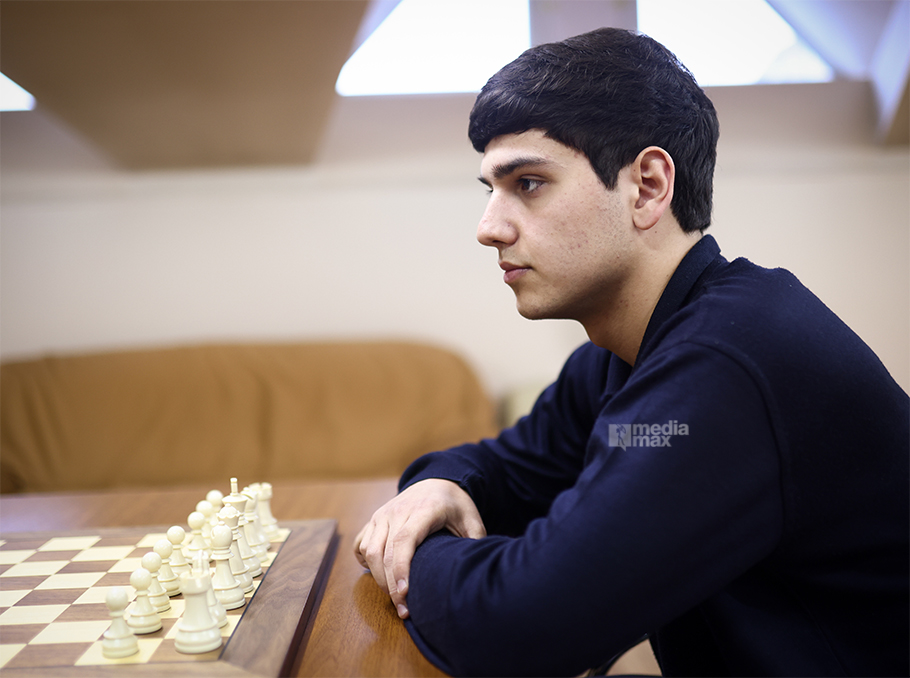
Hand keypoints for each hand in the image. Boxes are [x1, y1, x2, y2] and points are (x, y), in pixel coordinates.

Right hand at [354, 478, 485, 618]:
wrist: (437, 480)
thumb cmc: (455, 504)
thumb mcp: (472, 520)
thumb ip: (475, 542)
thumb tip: (477, 569)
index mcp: (424, 510)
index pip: (404, 541)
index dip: (401, 569)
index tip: (405, 594)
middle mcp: (398, 511)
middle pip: (384, 552)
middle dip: (390, 585)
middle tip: (404, 608)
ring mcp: (383, 514)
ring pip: (370, 551)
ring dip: (378, 578)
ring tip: (394, 596)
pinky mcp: (374, 519)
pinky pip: (361, 544)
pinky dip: (365, 563)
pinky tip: (379, 574)